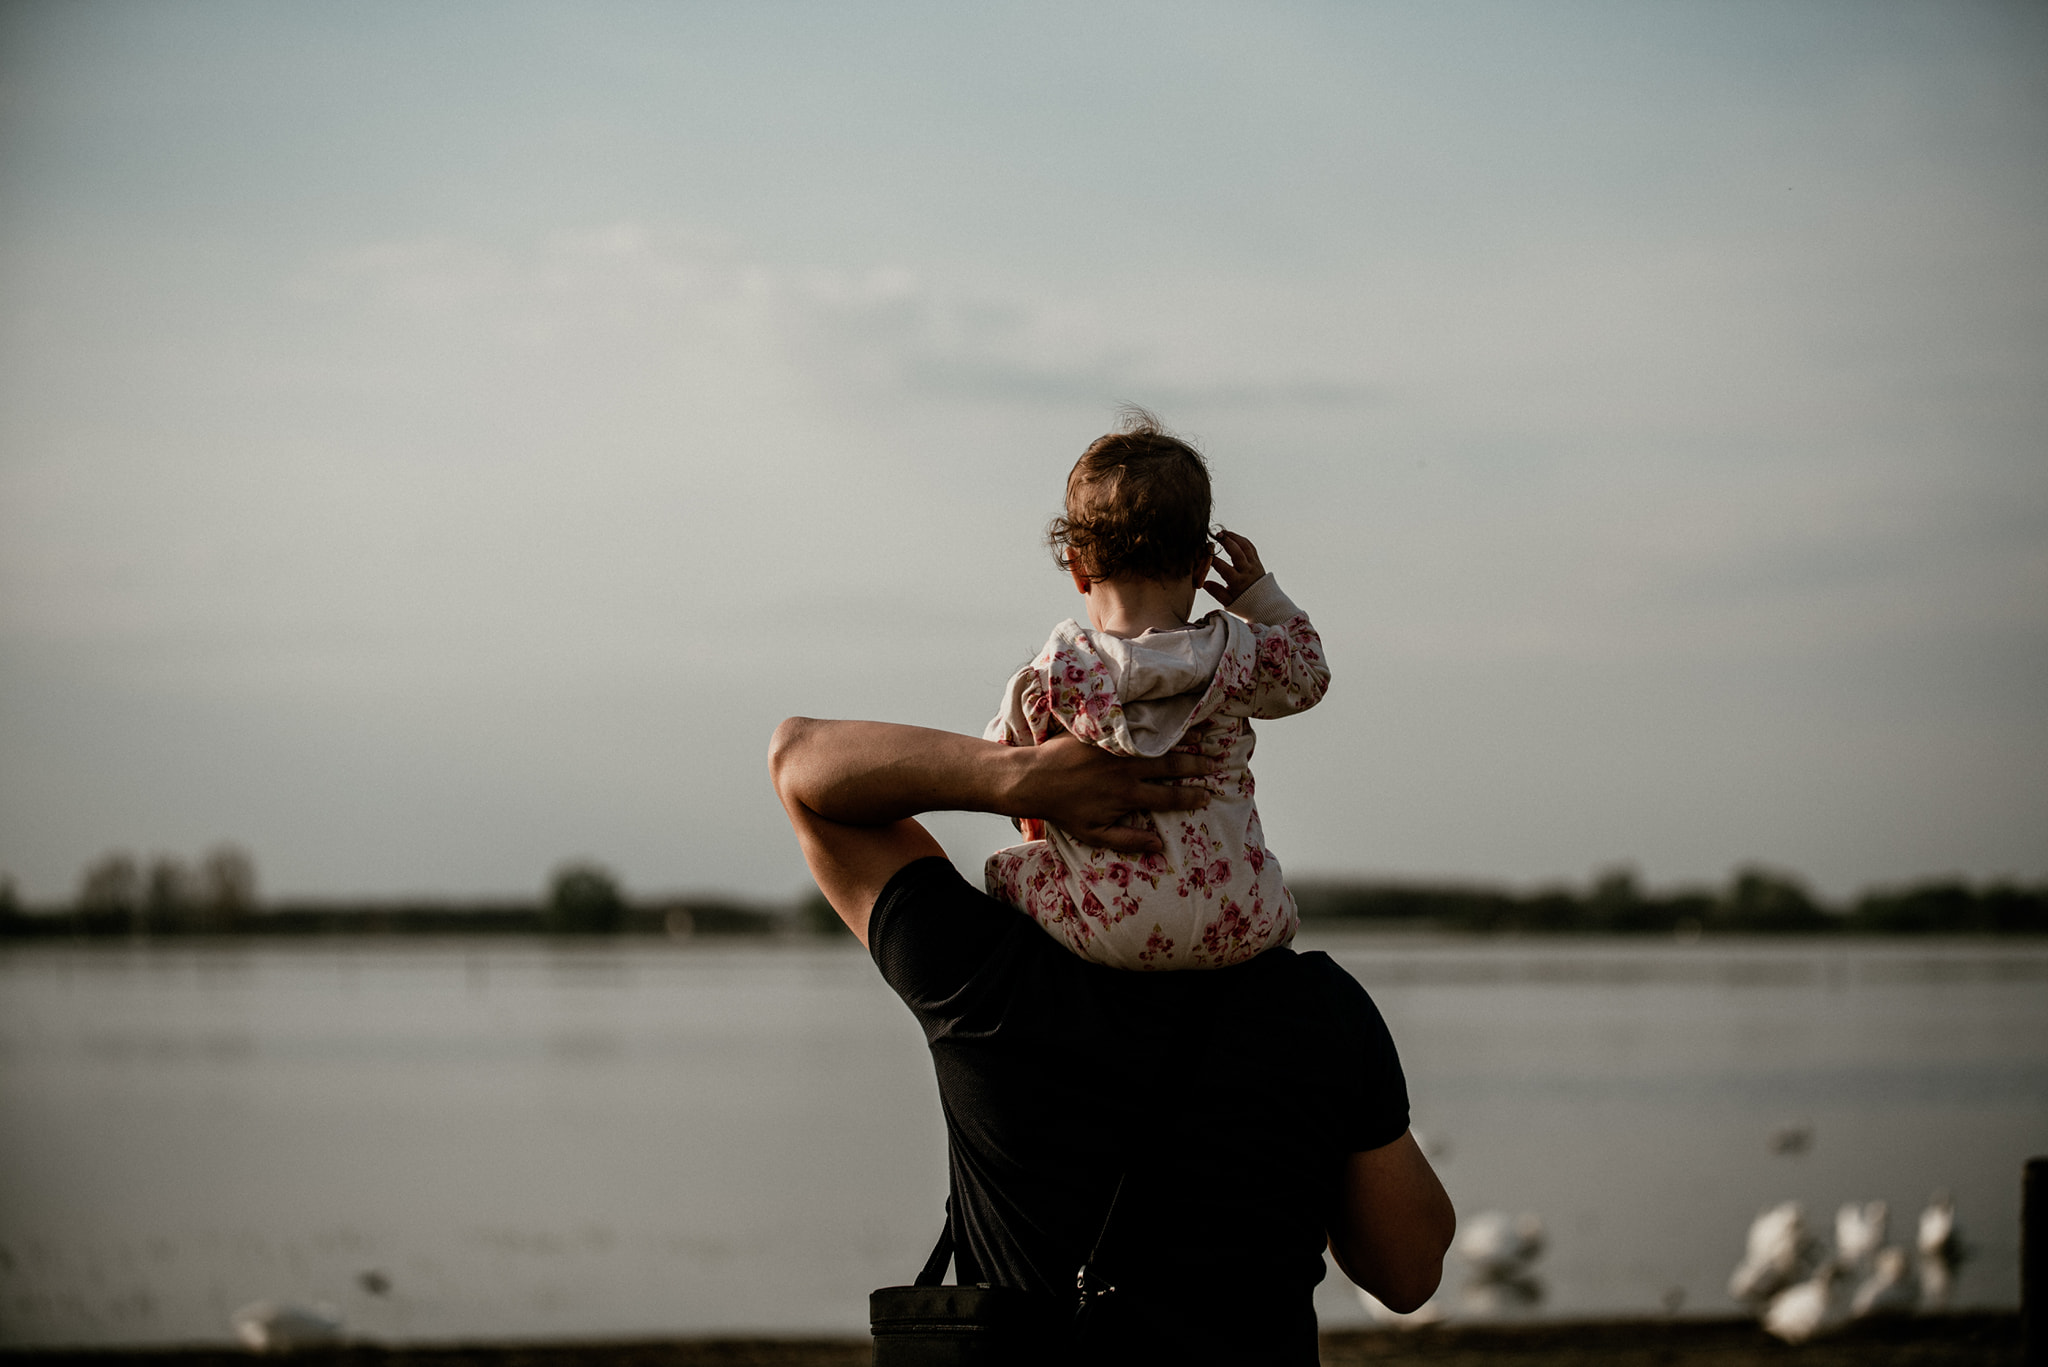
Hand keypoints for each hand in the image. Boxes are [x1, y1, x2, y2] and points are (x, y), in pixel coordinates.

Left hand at [1014, 736, 1212, 854]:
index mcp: (1128, 794)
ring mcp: (1115, 748)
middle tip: (1215, 763)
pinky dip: (1151, 724)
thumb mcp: (1095, 834)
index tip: (1207, 795)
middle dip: (1195, 764)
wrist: (1034, 779)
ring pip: (1155, 743)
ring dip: (1179, 740)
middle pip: (1170, 764)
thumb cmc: (1064, 810)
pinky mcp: (1103, 732)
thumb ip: (1128, 840)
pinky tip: (1165, 719)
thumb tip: (1160, 846)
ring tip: (1200, 738)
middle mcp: (1127, 769)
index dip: (1191, 796)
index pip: (1168, 795)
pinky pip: (1132, 726)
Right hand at [1202, 528, 1266, 606]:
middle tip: (1216, 535)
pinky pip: (1251, 547)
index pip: (1223, 568)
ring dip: (1234, 537)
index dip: (1212, 559)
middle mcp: (1247, 571)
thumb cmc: (1244, 603)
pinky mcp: (1258, 562)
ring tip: (1224, 533)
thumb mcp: (1228, 601)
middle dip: (1226, 542)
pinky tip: (1234, 537)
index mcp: (1238, 582)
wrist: (1265, 604)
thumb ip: (1216, 592)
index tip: (1204, 553)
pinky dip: (1242, 540)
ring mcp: (1254, 565)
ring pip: (1245, 547)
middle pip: (1237, 553)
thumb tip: (1204, 583)